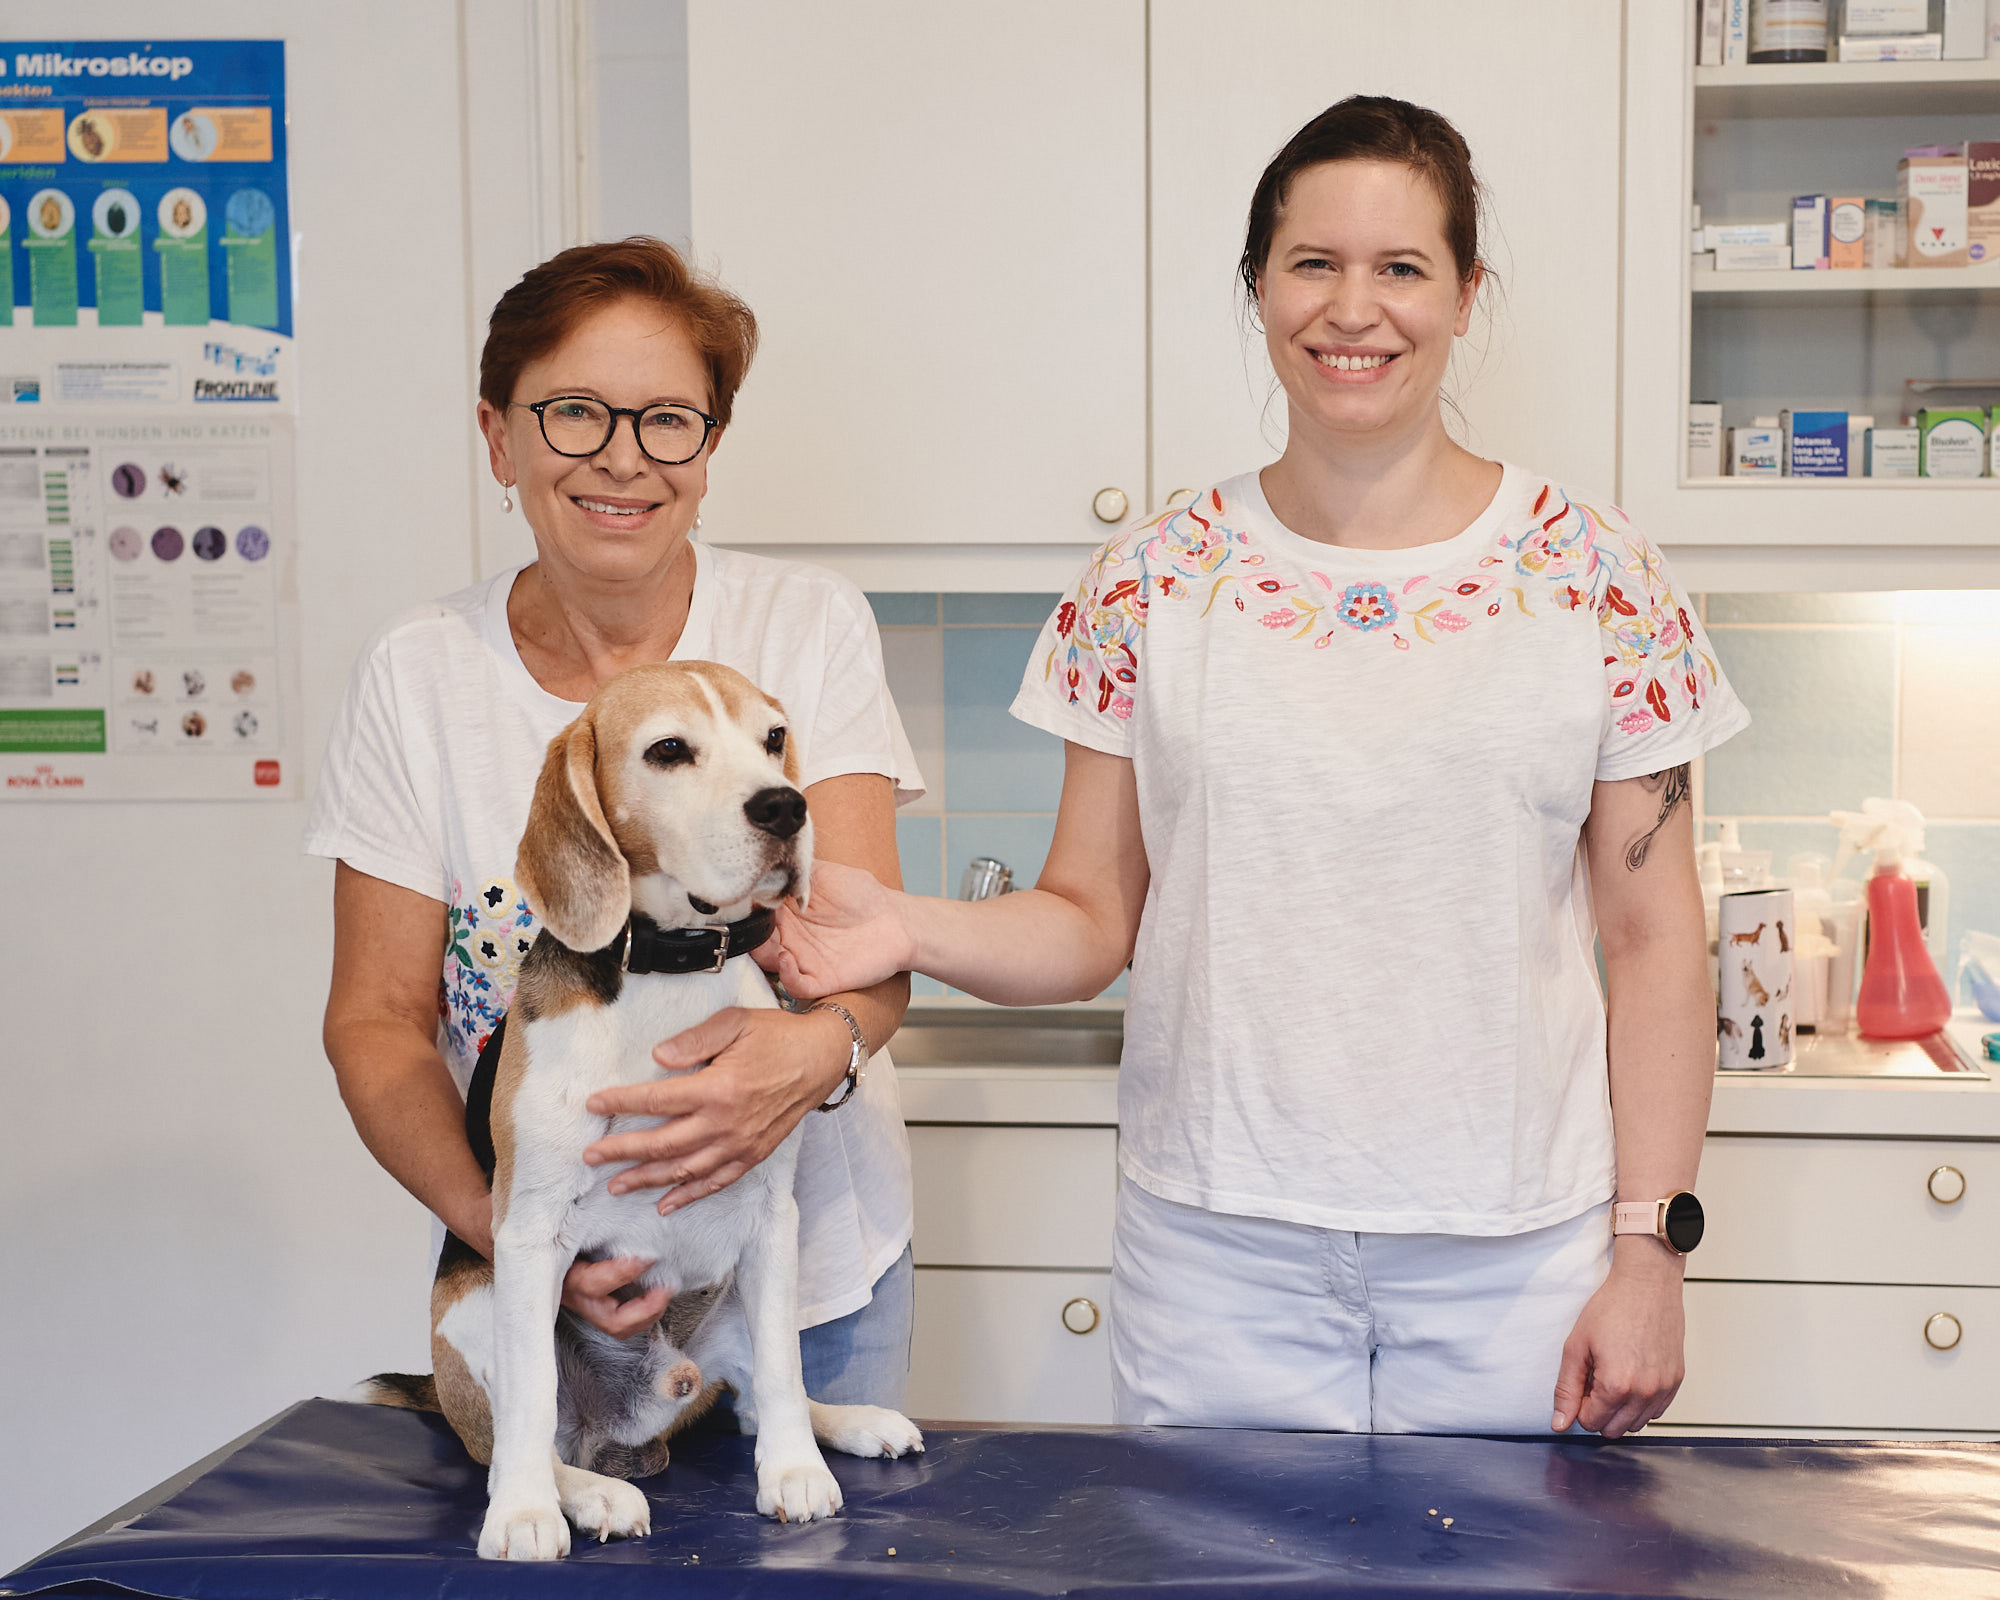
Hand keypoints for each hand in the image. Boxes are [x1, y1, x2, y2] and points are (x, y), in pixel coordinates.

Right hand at [457, 1195, 667, 1339]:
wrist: (496, 1237)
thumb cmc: (518, 1218)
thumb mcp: (533, 1207)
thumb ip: (554, 1196)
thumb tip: (582, 1162)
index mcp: (556, 1271)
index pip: (590, 1284)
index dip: (619, 1275)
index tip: (644, 1256)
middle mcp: (570, 1292)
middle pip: (610, 1320)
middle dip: (642, 1309)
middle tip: (665, 1286)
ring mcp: (582, 1300)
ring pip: (616, 1324)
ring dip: (646, 1313)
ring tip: (667, 1290)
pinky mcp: (592, 1297)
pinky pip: (618, 1312)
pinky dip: (641, 1306)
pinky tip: (659, 1285)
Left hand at [581, 1006, 850, 1214]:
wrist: (822, 1058)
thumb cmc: (777, 1036)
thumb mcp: (735, 1023)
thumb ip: (695, 1040)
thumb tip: (659, 1056)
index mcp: (717, 1088)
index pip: (656, 1100)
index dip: (621, 1103)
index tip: (594, 1104)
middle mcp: (725, 1123)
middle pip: (662, 1143)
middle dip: (622, 1151)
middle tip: (590, 1156)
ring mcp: (739, 1144)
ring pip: (684, 1170)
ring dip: (647, 1180)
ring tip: (615, 1186)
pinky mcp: (753, 1155)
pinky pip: (716, 1182)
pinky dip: (689, 1196)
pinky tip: (665, 1204)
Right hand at [757, 859, 914, 999]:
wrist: (896, 920)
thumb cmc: (861, 894)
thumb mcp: (822, 872)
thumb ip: (793, 870)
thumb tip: (765, 863)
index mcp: (785, 911)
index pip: (754, 913)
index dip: (745, 908)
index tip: (739, 899)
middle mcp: (788, 936)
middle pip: (754, 939)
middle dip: (748, 932)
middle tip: (749, 922)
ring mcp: (802, 959)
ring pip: (767, 962)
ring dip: (762, 953)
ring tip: (767, 939)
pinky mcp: (819, 979)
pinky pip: (794, 985)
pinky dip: (785, 975)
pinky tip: (786, 958)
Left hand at [1551, 1240, 1686, 1436]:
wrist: (1647, 1285)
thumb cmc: (1611, 1309)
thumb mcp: (1576, 1347)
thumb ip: (1566, 1389)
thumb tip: (1560, 1424)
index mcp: (1616, 1386)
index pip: (1590, 1423)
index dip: (1580, 1404)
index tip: (1583, 1380)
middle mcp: (1644, 1393)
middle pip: (1613, 1430)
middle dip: (1599, 1411)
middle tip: (1596, 1378)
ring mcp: (1664, 1389)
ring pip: (1636, 1424)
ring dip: (1621, 1409)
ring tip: (1615, 1375)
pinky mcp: (1677, 1381)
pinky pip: (1656, 1411)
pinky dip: (1642, 1403)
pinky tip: (1633, 1376)